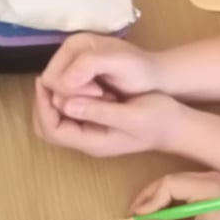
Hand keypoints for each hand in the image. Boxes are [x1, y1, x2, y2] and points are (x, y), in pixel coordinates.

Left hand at [33, 79, 182, 157]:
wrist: (177, 126)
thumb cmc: (158, 119)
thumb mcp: (131, 114)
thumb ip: (99, 111)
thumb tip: (67, 102)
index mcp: (93, 141)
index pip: (53, 129)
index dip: (43, 105)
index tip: (46, 81)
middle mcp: (88, 141)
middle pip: (49, 128)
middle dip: (43, 104)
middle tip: (47, 79)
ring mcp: (92, 134)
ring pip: (58, 121)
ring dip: (54, 101)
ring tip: (59, 78)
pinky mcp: (97, 124)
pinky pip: (71, 114)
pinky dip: (66, 99)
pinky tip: (75, 83)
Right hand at [41, 34, 159, 101]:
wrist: (156, 77)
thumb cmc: (141, 70)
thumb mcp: (119, 63)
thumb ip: (89, 65)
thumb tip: (61, 81)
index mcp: (73, 44)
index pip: (52, 78)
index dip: (72, 91)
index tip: (101, 92)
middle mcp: (68, 53)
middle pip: (52, 87)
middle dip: (76, 96)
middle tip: (104, 96)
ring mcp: (72, 66)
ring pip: (59, 94)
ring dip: (81, 101)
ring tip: (106, 97)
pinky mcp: (78, 79)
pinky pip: (68, 97)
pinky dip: (84, 102)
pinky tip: (103, 100)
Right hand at [131, 171, 219, 219]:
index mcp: (206, 185)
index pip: (168, 185)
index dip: (148, 201)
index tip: (134, 218)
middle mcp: (210, 176)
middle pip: (171, 180)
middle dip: (150, 198)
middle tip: (134, 216)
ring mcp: (215, 180)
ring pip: (178, 183)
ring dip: (160, 198)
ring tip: (146, 216)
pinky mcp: (217, 187)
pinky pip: (188, 187)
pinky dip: (173, 199)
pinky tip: (165, 213)